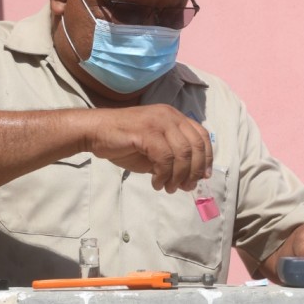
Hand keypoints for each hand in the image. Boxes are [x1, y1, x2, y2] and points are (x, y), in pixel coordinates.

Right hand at [87, 104, 212, 192]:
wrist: (95, 132)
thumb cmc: (123, 141)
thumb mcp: (154, 148)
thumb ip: (172, 157)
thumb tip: (190, 178)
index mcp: (174, 117)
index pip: (202, 136)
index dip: (207, 157)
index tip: (203, 176)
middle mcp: (170, 116)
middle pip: (196, 146)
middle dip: (194, 171)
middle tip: (185, 187)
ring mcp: (159, 122)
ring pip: (182, 154)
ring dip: (178, 176)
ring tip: (168, 188)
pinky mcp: (147, 132)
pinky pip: (164, 158)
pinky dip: (163, 175)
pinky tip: (156, 183)